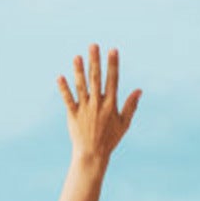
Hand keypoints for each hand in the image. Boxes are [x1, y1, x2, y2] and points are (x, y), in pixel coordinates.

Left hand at [57, 45, 139, 164]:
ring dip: (79, 71)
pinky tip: (60, 77)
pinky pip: (68, 100)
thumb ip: (131, 105)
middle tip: (93, 45)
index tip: (112, 50)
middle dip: (95, 61)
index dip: (113, 64)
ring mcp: (84, 109)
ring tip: (77, 57)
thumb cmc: (110, 139)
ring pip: (81, 86)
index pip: (112, 80)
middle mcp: (97, 104)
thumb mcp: (124, 123)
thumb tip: (139, 90)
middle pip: (96, 79)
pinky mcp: (73, 115)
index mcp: (111, 104)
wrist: (93, 154)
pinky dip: (64, 89)